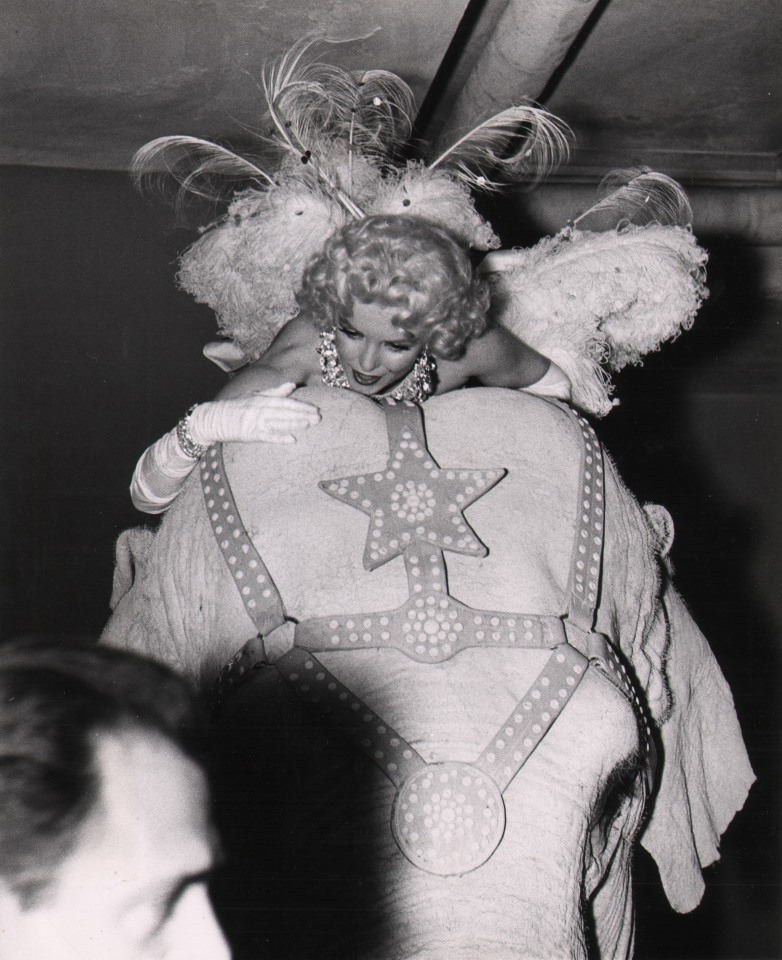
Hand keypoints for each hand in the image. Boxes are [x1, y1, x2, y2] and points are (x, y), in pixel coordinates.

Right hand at [188, 383, 319, 445]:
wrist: (212, 418)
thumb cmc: (236, 408)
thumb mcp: (254, 395)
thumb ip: (274, 392)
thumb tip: (292, 386)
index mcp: (262, 398)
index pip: (286, 401)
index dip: (301, 405)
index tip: (316, 408)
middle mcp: (259, 407)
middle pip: (285, 410)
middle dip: (302, 413)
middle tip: (318, 417)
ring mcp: (254, 420)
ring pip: (278, 421)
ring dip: (294, 423)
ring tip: (309, 424)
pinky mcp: (249, 433)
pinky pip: (266, 436)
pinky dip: (279, 438)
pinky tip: (291, 440)